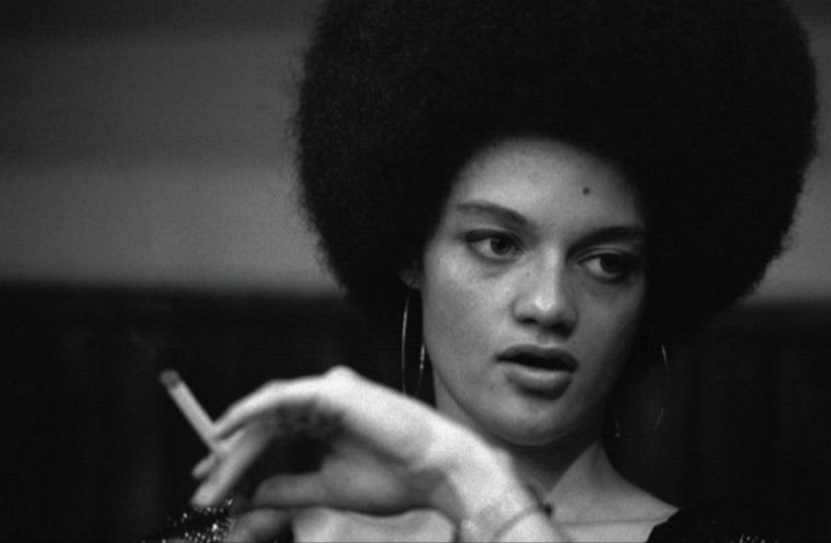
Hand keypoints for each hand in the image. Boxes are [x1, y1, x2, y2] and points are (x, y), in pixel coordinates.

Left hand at [190, 366, 492, 517]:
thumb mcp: (329, 489)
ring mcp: (328, 391)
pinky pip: (280, 398)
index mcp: (325, 421)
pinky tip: (225, 430)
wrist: (435, 472)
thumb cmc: (394, 479)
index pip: (272, 436)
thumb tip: (253, 496)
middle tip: (201, 490)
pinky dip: (250, 410)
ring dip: (235, 443)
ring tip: (209, 474)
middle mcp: (323, 401)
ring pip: (267, 413)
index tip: (211, 486)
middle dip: (229, 458)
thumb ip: (290, 488)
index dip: (238, 460)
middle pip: (264, 426)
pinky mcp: (332, 389)